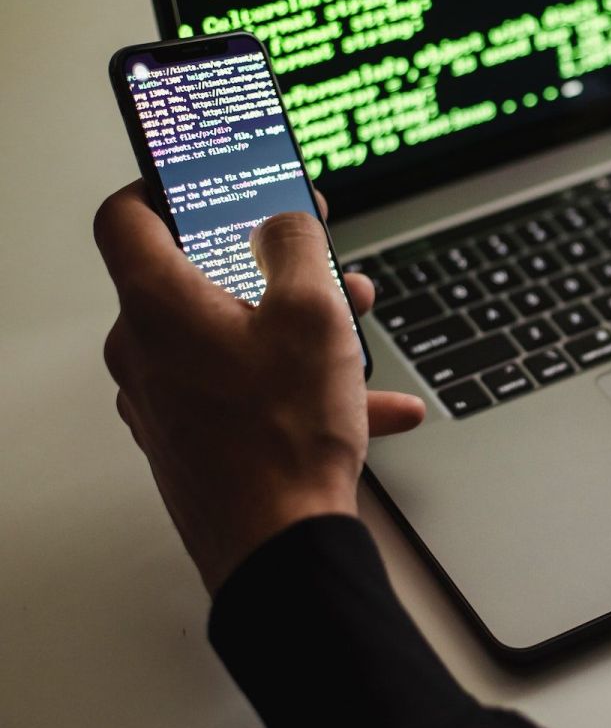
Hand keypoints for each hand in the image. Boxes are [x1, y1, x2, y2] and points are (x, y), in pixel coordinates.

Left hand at [95, 182, 425, 594]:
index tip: (204, 180)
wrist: (280, 547)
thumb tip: (283, 218)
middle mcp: (145, 350)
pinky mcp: (190, 439)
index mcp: (159, 304)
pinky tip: (366, 402)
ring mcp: (164, 401)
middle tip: (316, 260)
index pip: (127, 214)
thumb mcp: (313, 312)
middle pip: (197, 276)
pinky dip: (296, 382)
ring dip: (292, 323)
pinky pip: (244, 388)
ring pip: (230, 335)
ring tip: (354, 333)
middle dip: (268, 263)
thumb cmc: (284, 438)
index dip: (164, 184)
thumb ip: (296, 244)